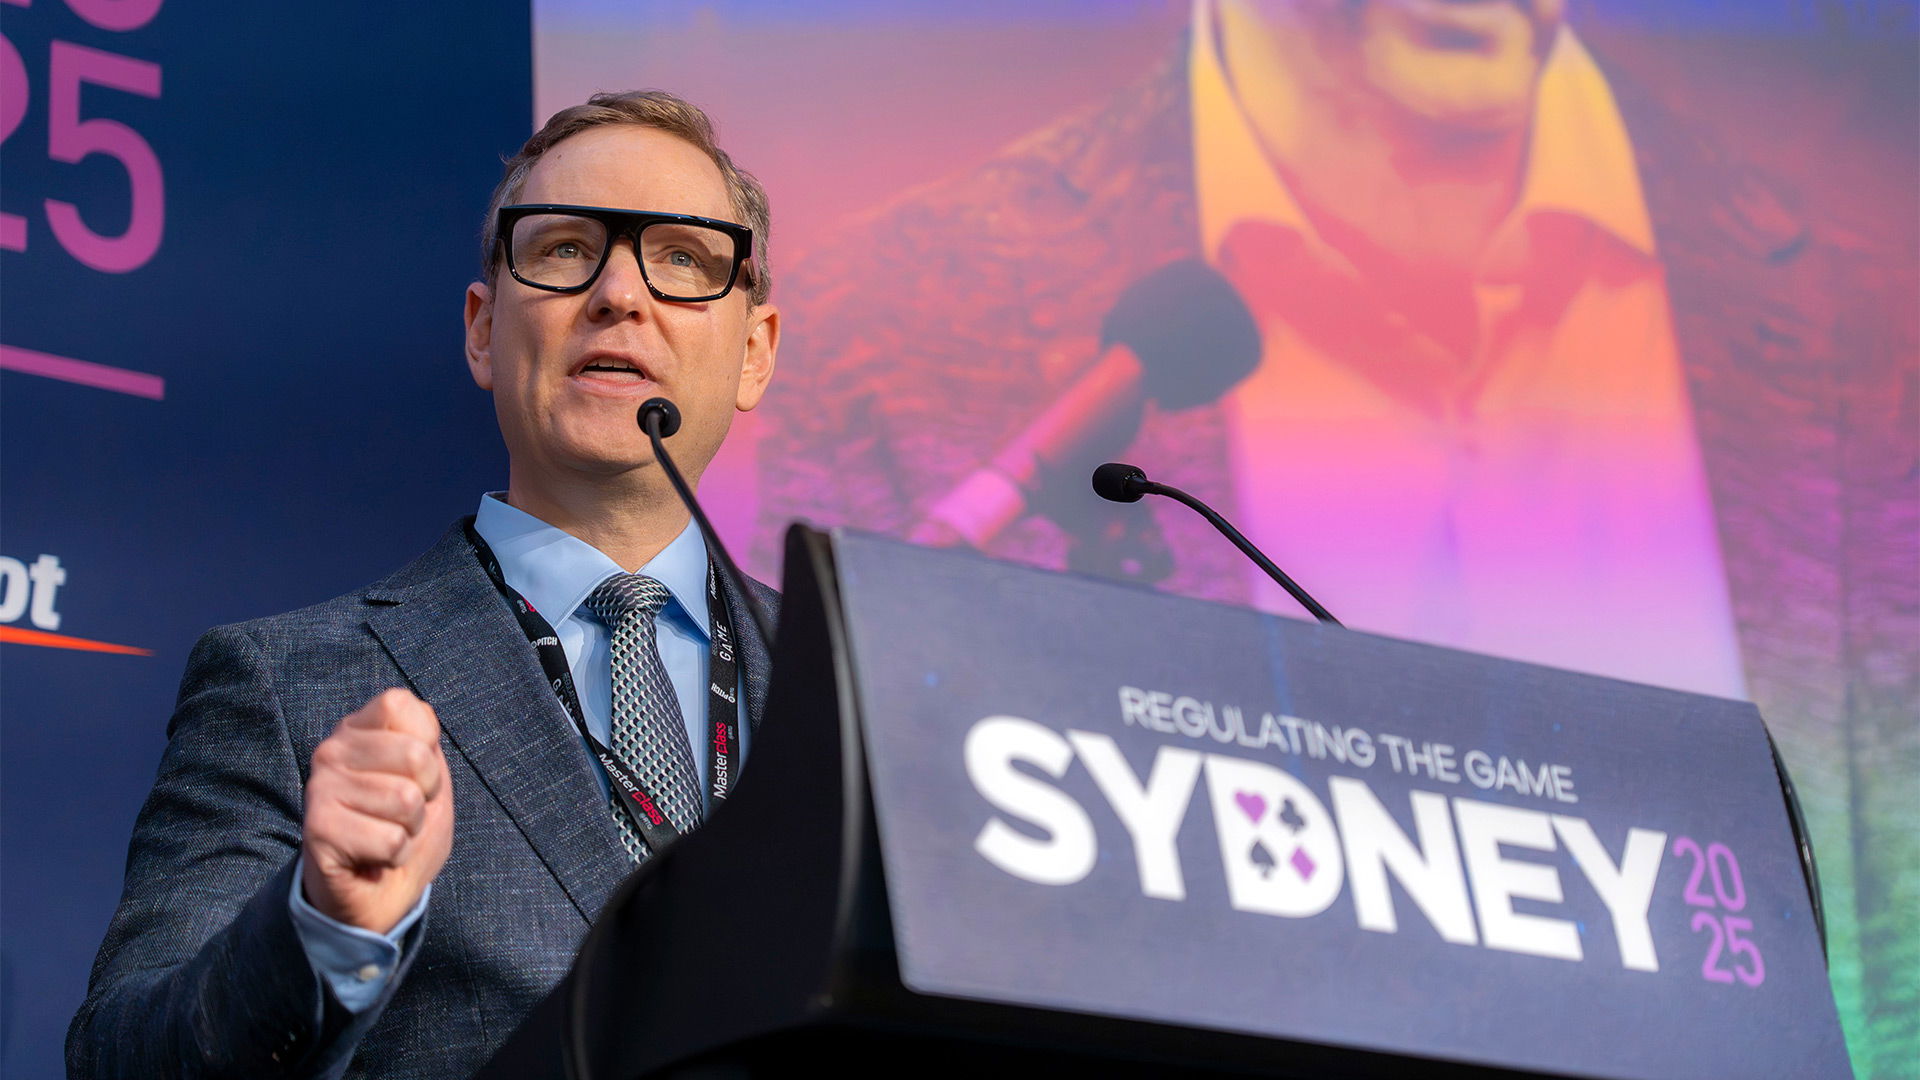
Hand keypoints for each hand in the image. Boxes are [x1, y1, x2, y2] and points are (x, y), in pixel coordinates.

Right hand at [300, 688, 453, 933]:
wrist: (378, 892)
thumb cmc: (406, 828)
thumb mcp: (429, 779)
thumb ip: (424, 742)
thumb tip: (421, 719)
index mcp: (358, 729)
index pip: (402, 705)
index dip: (427, 745)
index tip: (415, 775)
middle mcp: (331, 750)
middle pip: (416, 755)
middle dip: (426, 795)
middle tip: (402, 814)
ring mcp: (320, 788)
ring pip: (406, 800)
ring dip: (409, 828)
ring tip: (385, 833)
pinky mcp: (318, 829)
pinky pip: (390, 840)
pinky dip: (396, 855)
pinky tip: (372, 857)